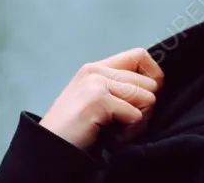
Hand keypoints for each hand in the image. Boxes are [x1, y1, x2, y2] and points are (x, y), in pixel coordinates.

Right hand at [39, 47, 164, 151]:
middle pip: (149, 82)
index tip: (146, 97)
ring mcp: (96, 84)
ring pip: (148, 98)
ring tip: (117, 130)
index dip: (153, 76)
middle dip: (145, 108)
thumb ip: (118, 87)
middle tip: (125, 123)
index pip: (140, 55)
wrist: (48, 148)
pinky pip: (136, 115)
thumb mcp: (94, 98)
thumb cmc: (73, 129)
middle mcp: (96, 71)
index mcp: (96, 68)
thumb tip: (155, 87)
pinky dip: (128, 132)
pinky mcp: (97, 100)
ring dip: (138, 122)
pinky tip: (111, 137)